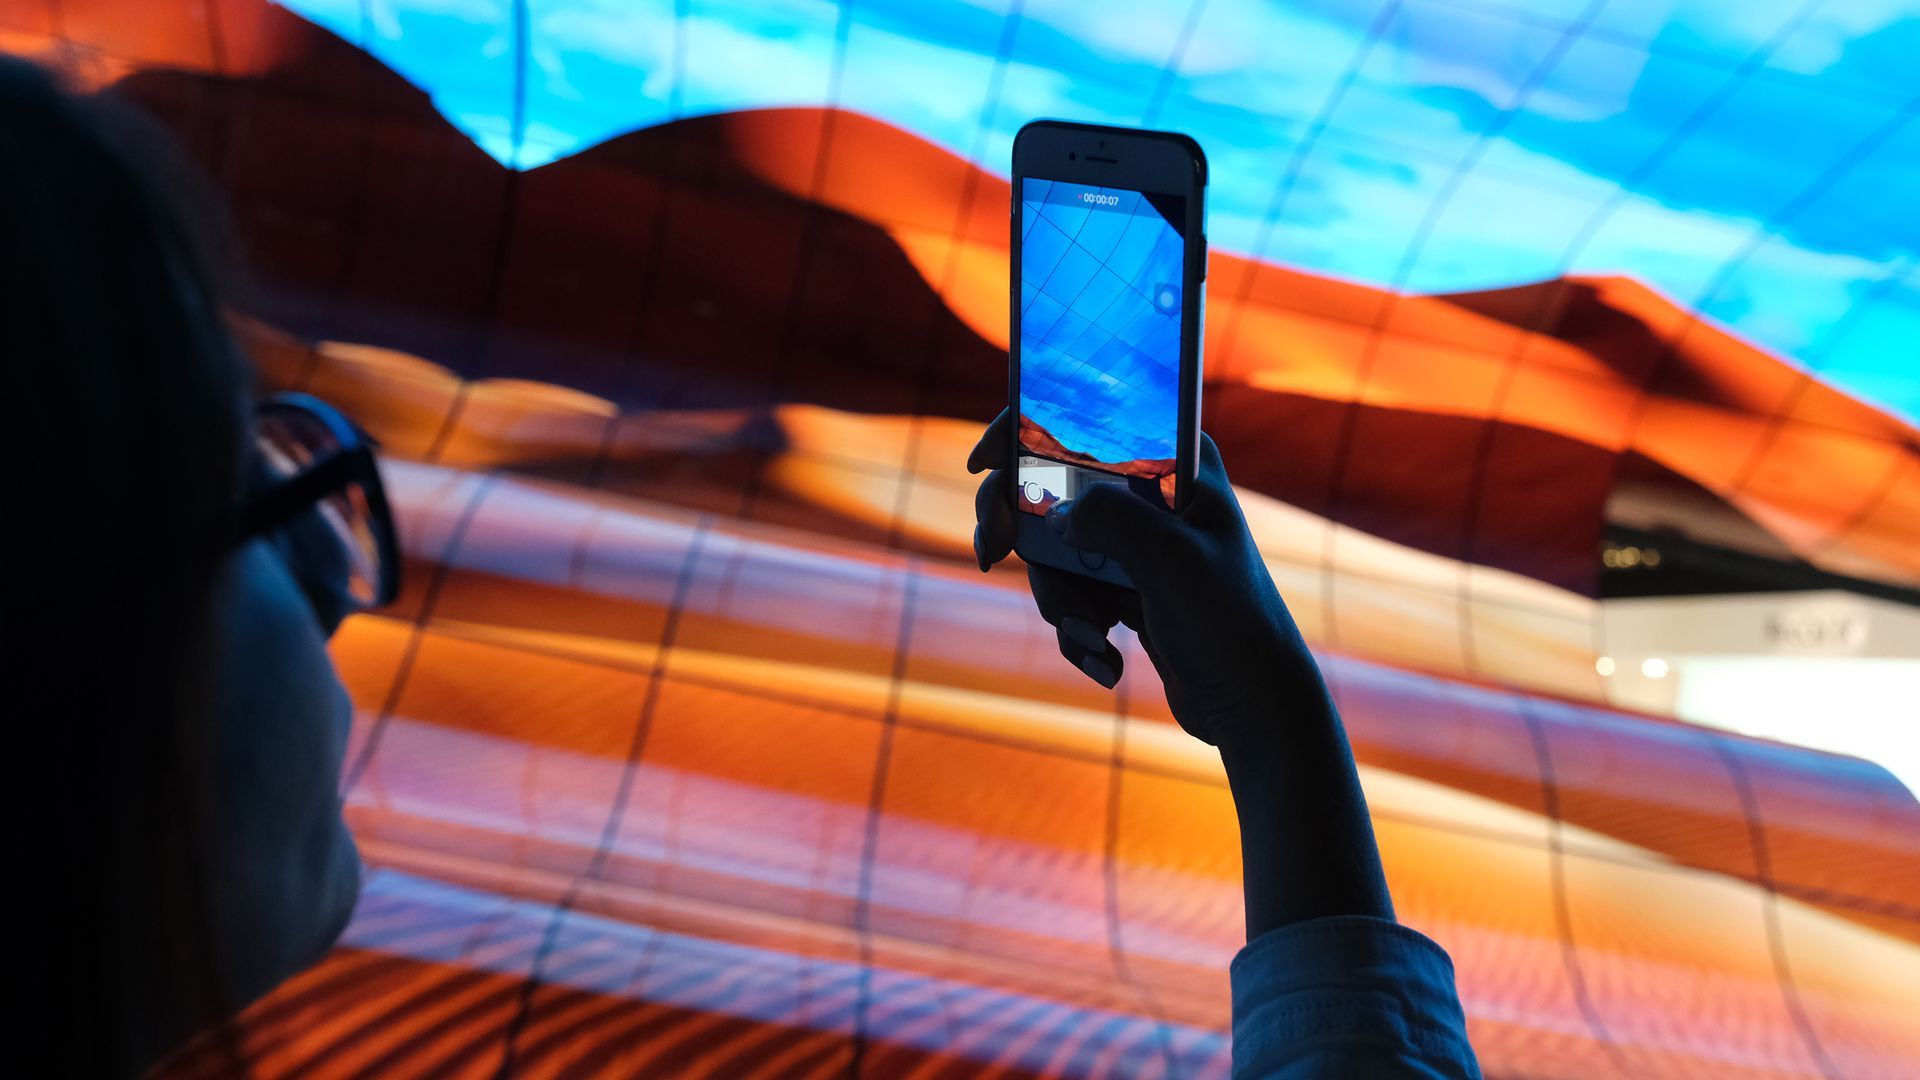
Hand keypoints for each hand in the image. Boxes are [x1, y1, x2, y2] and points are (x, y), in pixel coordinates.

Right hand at [968, 408, 1328, 748]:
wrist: (1254, 706)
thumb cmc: (1230, 624)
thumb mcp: (1171, 561)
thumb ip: (1111, 519)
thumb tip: (1055, 513)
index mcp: (1176, 464)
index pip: (1090, 419)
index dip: (1027, 426)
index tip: (982, 461)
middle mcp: (1154, 494)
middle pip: (1053, 486)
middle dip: (1020, 527)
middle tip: (990, 549)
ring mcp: (1136, 542)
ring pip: (1054, 552)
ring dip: (1060, 600)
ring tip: (1096, 636)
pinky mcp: (1125, 587)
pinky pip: (1070, 595)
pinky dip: (1077, 630)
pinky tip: (1108, 660)